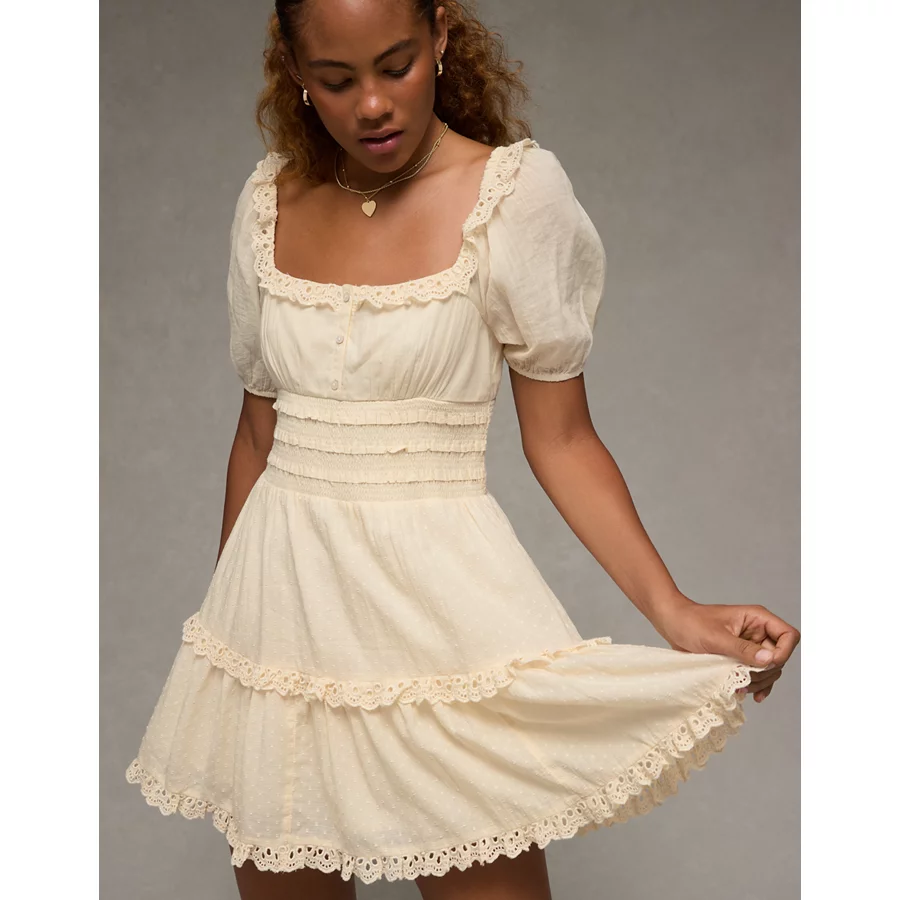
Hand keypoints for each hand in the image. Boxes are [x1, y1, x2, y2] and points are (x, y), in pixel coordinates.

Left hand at [650, 594, 799, 703]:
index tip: (766, 665)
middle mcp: (758, 632)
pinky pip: (757, 675)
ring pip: (769, 669)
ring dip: (759, 682)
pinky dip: (755, 686)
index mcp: (757, 618)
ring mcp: (750, 646)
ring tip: (741, 689)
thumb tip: (769, 660)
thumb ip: (743, 649)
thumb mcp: (716, 637)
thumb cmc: (691, 623)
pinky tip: (748, 695)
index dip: (784, 653)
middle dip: (766, 672)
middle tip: (745, 680)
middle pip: (780, 657)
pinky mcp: (740, 658)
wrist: (672, 624)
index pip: (789, 636)